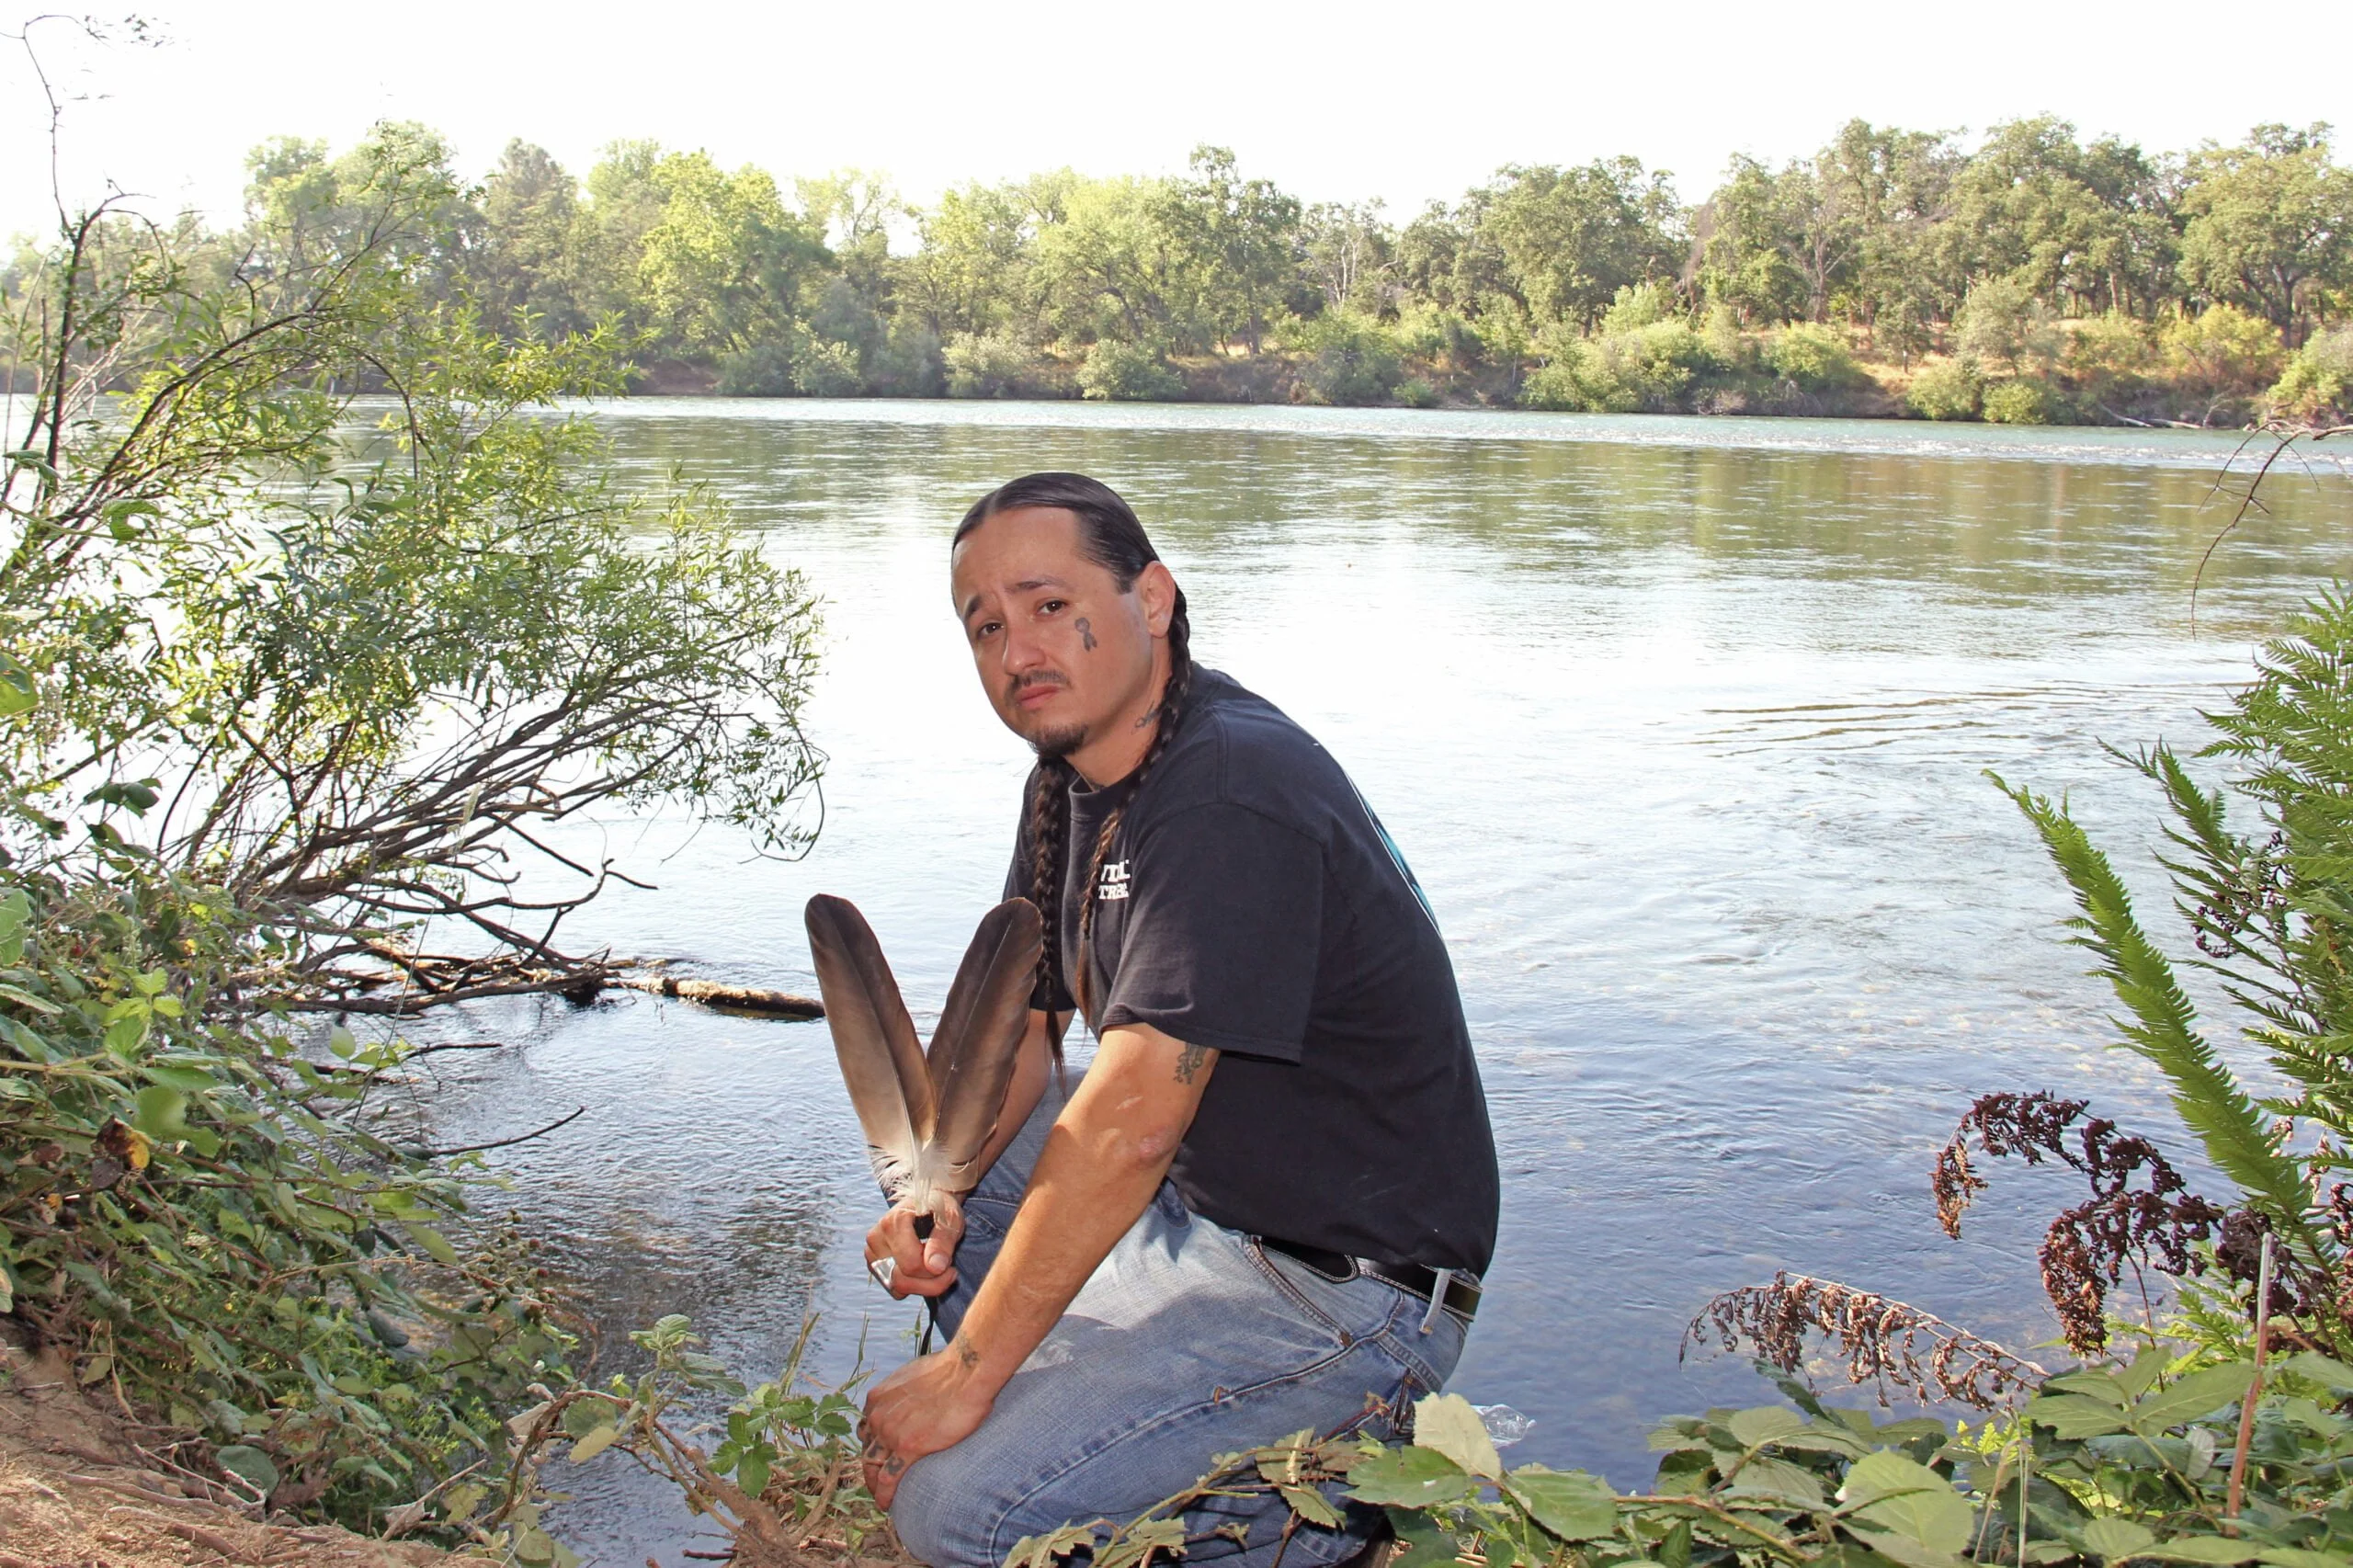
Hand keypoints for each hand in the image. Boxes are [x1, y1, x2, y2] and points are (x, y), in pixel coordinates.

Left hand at [857, 1344, 996, 1508]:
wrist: (964, 1372)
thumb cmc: (948, 1369)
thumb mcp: (912, 1375)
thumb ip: (904, 1392)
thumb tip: (912, 1397)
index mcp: (878, 1398)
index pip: (866, 1429)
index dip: (871, 1444)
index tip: (879, 1453)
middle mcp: (878, 1416)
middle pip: (866, 1449)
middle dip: (869, 1468)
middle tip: (875, 1481)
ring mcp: (891, 1433)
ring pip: (873, 1466)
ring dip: (873, 1484)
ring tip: (879, 1496)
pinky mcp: (909, 1448)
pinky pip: (889, 1478)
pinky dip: (884, 1495)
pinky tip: (887, 1504)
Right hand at [864, 1196, 962, 1297]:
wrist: (929, 1203)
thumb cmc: (941, 1210)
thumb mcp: (951, 1220)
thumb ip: (943, 1242)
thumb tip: (935, 1267)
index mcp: (894, 1221)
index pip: (912, 1264)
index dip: (937, 1272)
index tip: (952, 1265)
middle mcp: (876, 1237)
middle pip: (901, 1280)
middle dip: (930, 1283)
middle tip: (949, 1272)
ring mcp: (872, 1252)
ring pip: (896, 1288)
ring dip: (922, 1286)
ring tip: (936, 1270)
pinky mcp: (873, 1264)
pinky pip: (893, 1288)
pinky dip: (911, 1286)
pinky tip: (923, 1272)